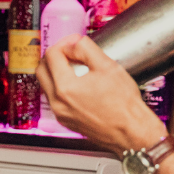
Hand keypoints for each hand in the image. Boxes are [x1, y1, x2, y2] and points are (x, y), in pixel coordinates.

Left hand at [37, 35, 165, 155]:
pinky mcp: (66, 121)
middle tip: (70, 51)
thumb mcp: (107, 66)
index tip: (75, 41)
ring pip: (46, 85)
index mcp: (65, 88)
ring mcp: (61, 114)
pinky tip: (79, 84)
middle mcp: (58, 103)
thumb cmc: (124, 105)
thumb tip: (73, 43)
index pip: (52, 55)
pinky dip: (61, 87)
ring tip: (76, 67)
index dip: (64, 43)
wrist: (131, 131)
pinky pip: (55, 99)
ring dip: (55, 71)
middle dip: (54, 56)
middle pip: (42, 70)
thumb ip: (85, 48)